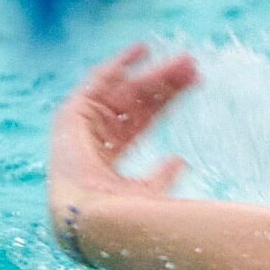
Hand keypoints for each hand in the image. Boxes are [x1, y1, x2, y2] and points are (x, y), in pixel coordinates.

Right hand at [47, 44, 196, 258]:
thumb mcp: (152, 194)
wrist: (96, 219)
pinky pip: (97, 82)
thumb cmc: (126, 217)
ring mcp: (82, 127)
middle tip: (195, 67)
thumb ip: (161, 178)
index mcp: (110, 161)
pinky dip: (118, 65)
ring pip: (124, 91)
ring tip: (185, 61)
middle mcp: (94, 141)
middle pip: (136, 102)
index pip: (144, 121)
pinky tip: (142, 50)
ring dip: (153, 74)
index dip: (169, 101)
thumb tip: (180, 160)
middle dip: (165, 84)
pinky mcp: (71, 115)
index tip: (197, 84)